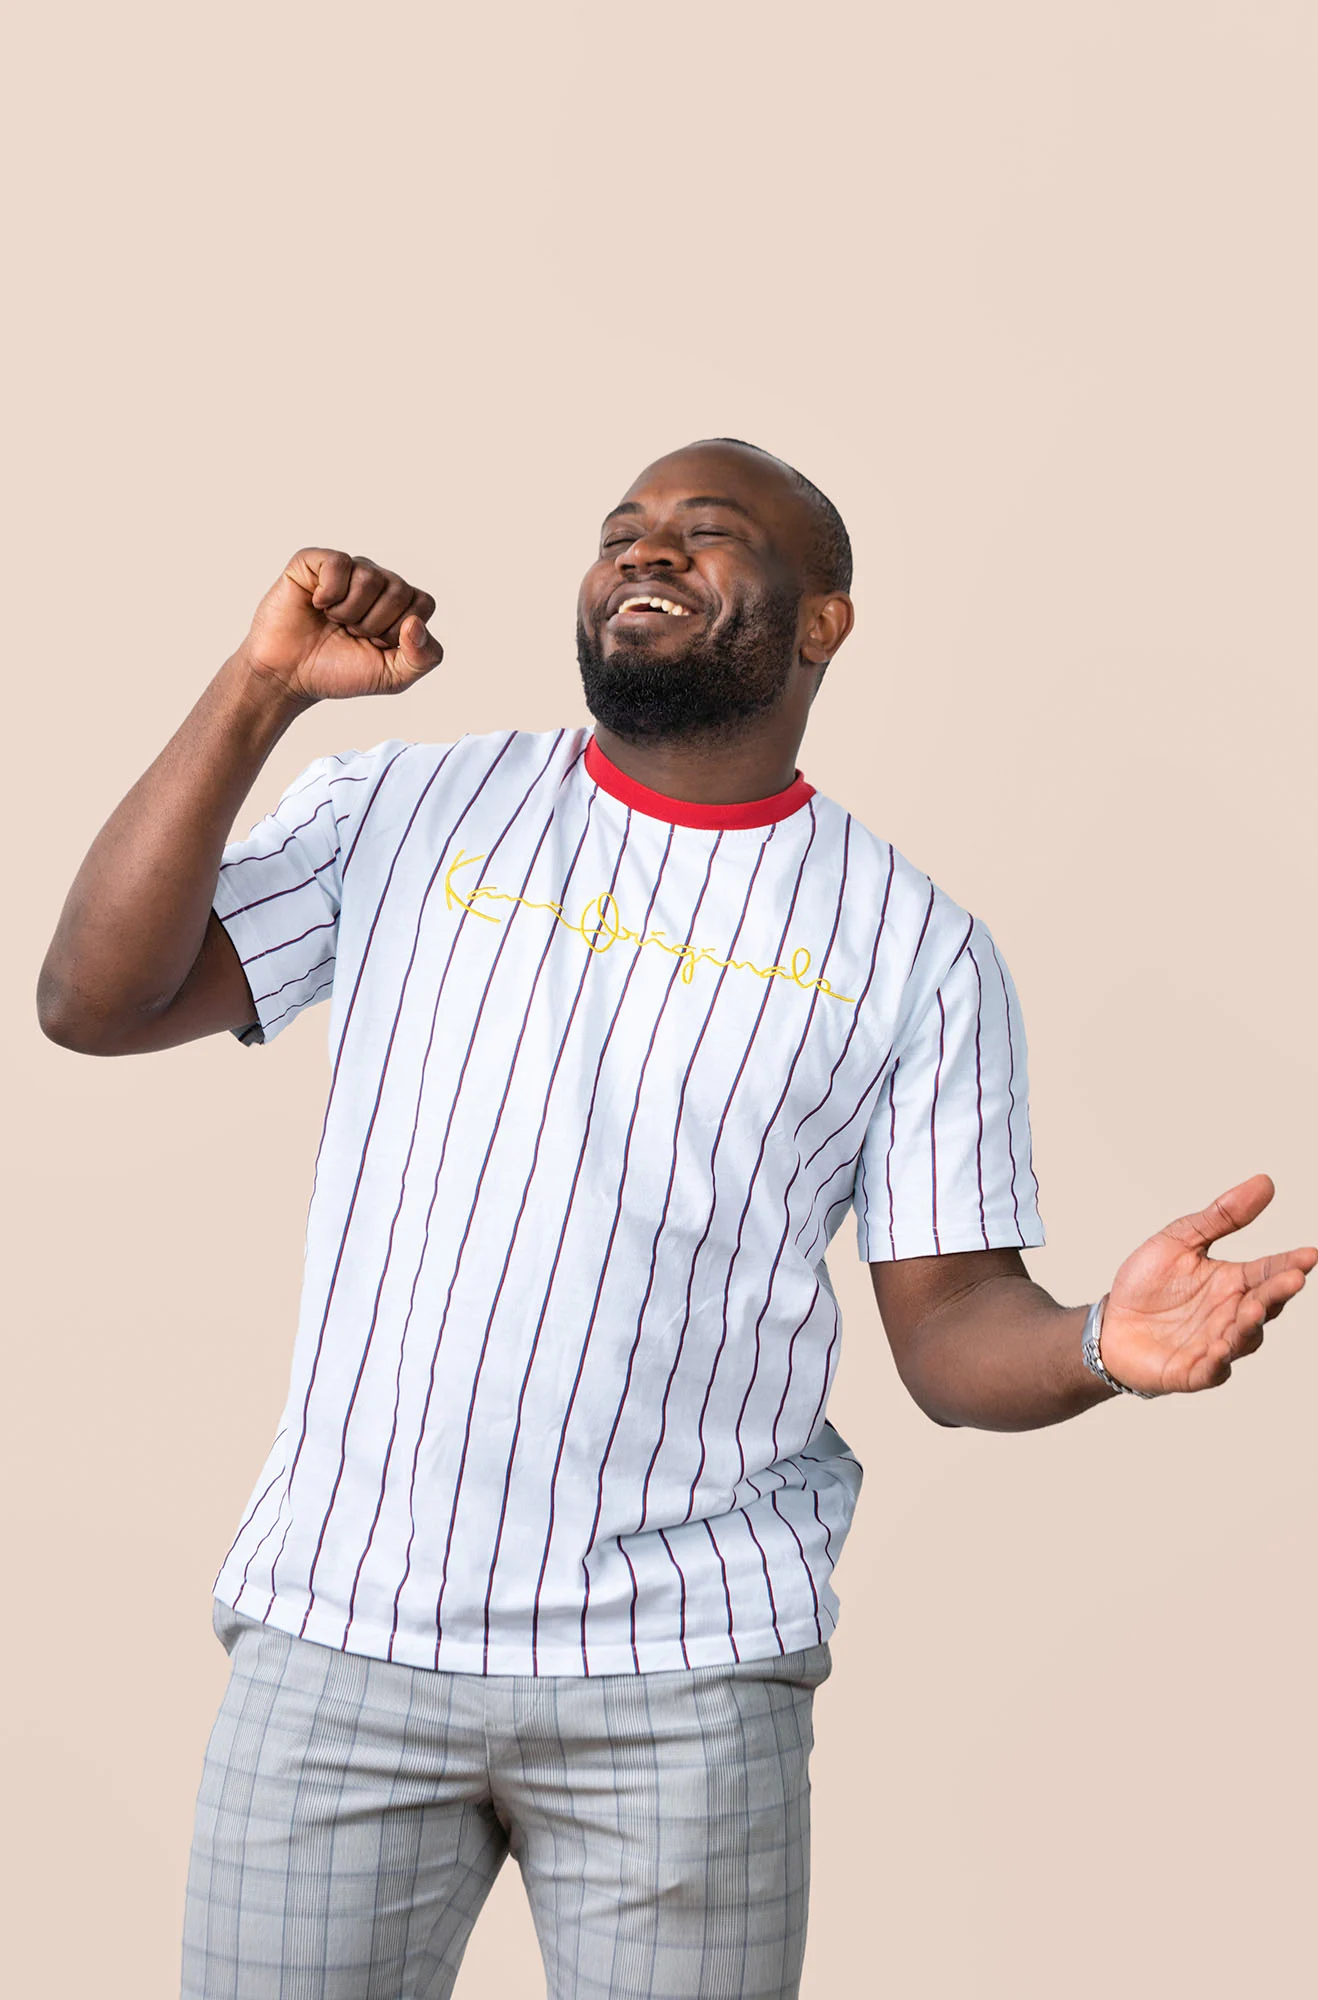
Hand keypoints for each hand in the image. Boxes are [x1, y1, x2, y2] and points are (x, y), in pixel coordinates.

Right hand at [239, 548, 443, 702]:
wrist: (289, 676)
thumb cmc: (337, 671)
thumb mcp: (392, 677)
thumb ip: (423, 658)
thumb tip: (416, 624)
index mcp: (397, 604)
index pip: (424, 603)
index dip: (399, 631)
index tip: (375, 644)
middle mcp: (375, 580)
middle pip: (399, 590)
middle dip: (373, 625)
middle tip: (350, 634)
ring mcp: (346, 569)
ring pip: (370, 578)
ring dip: (348, 612)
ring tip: (332, 621)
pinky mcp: (314, 561)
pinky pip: (338, 564)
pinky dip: (329, 593)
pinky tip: (317, 604)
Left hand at [1098, 1175, 1314, 1394]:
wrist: (1109, 1324)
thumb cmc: (1147, 1283)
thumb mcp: (1180, 1240)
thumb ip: (1221, 1216)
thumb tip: (1264, 1182)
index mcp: (1232, 1282)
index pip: (1269, 1271)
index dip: (1290, 1264)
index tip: (1309, 1254)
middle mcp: (1231, 1314)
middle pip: (1264, 1304)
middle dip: (1278, 1292)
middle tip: (1292, 1278)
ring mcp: (1215, 1344)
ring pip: (1244, 1338)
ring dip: (1250, 1324)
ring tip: (1254, 1306)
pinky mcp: (1192, 1370)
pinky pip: (1210, 1370)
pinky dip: (1217, 1362)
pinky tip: (1220, 1349)